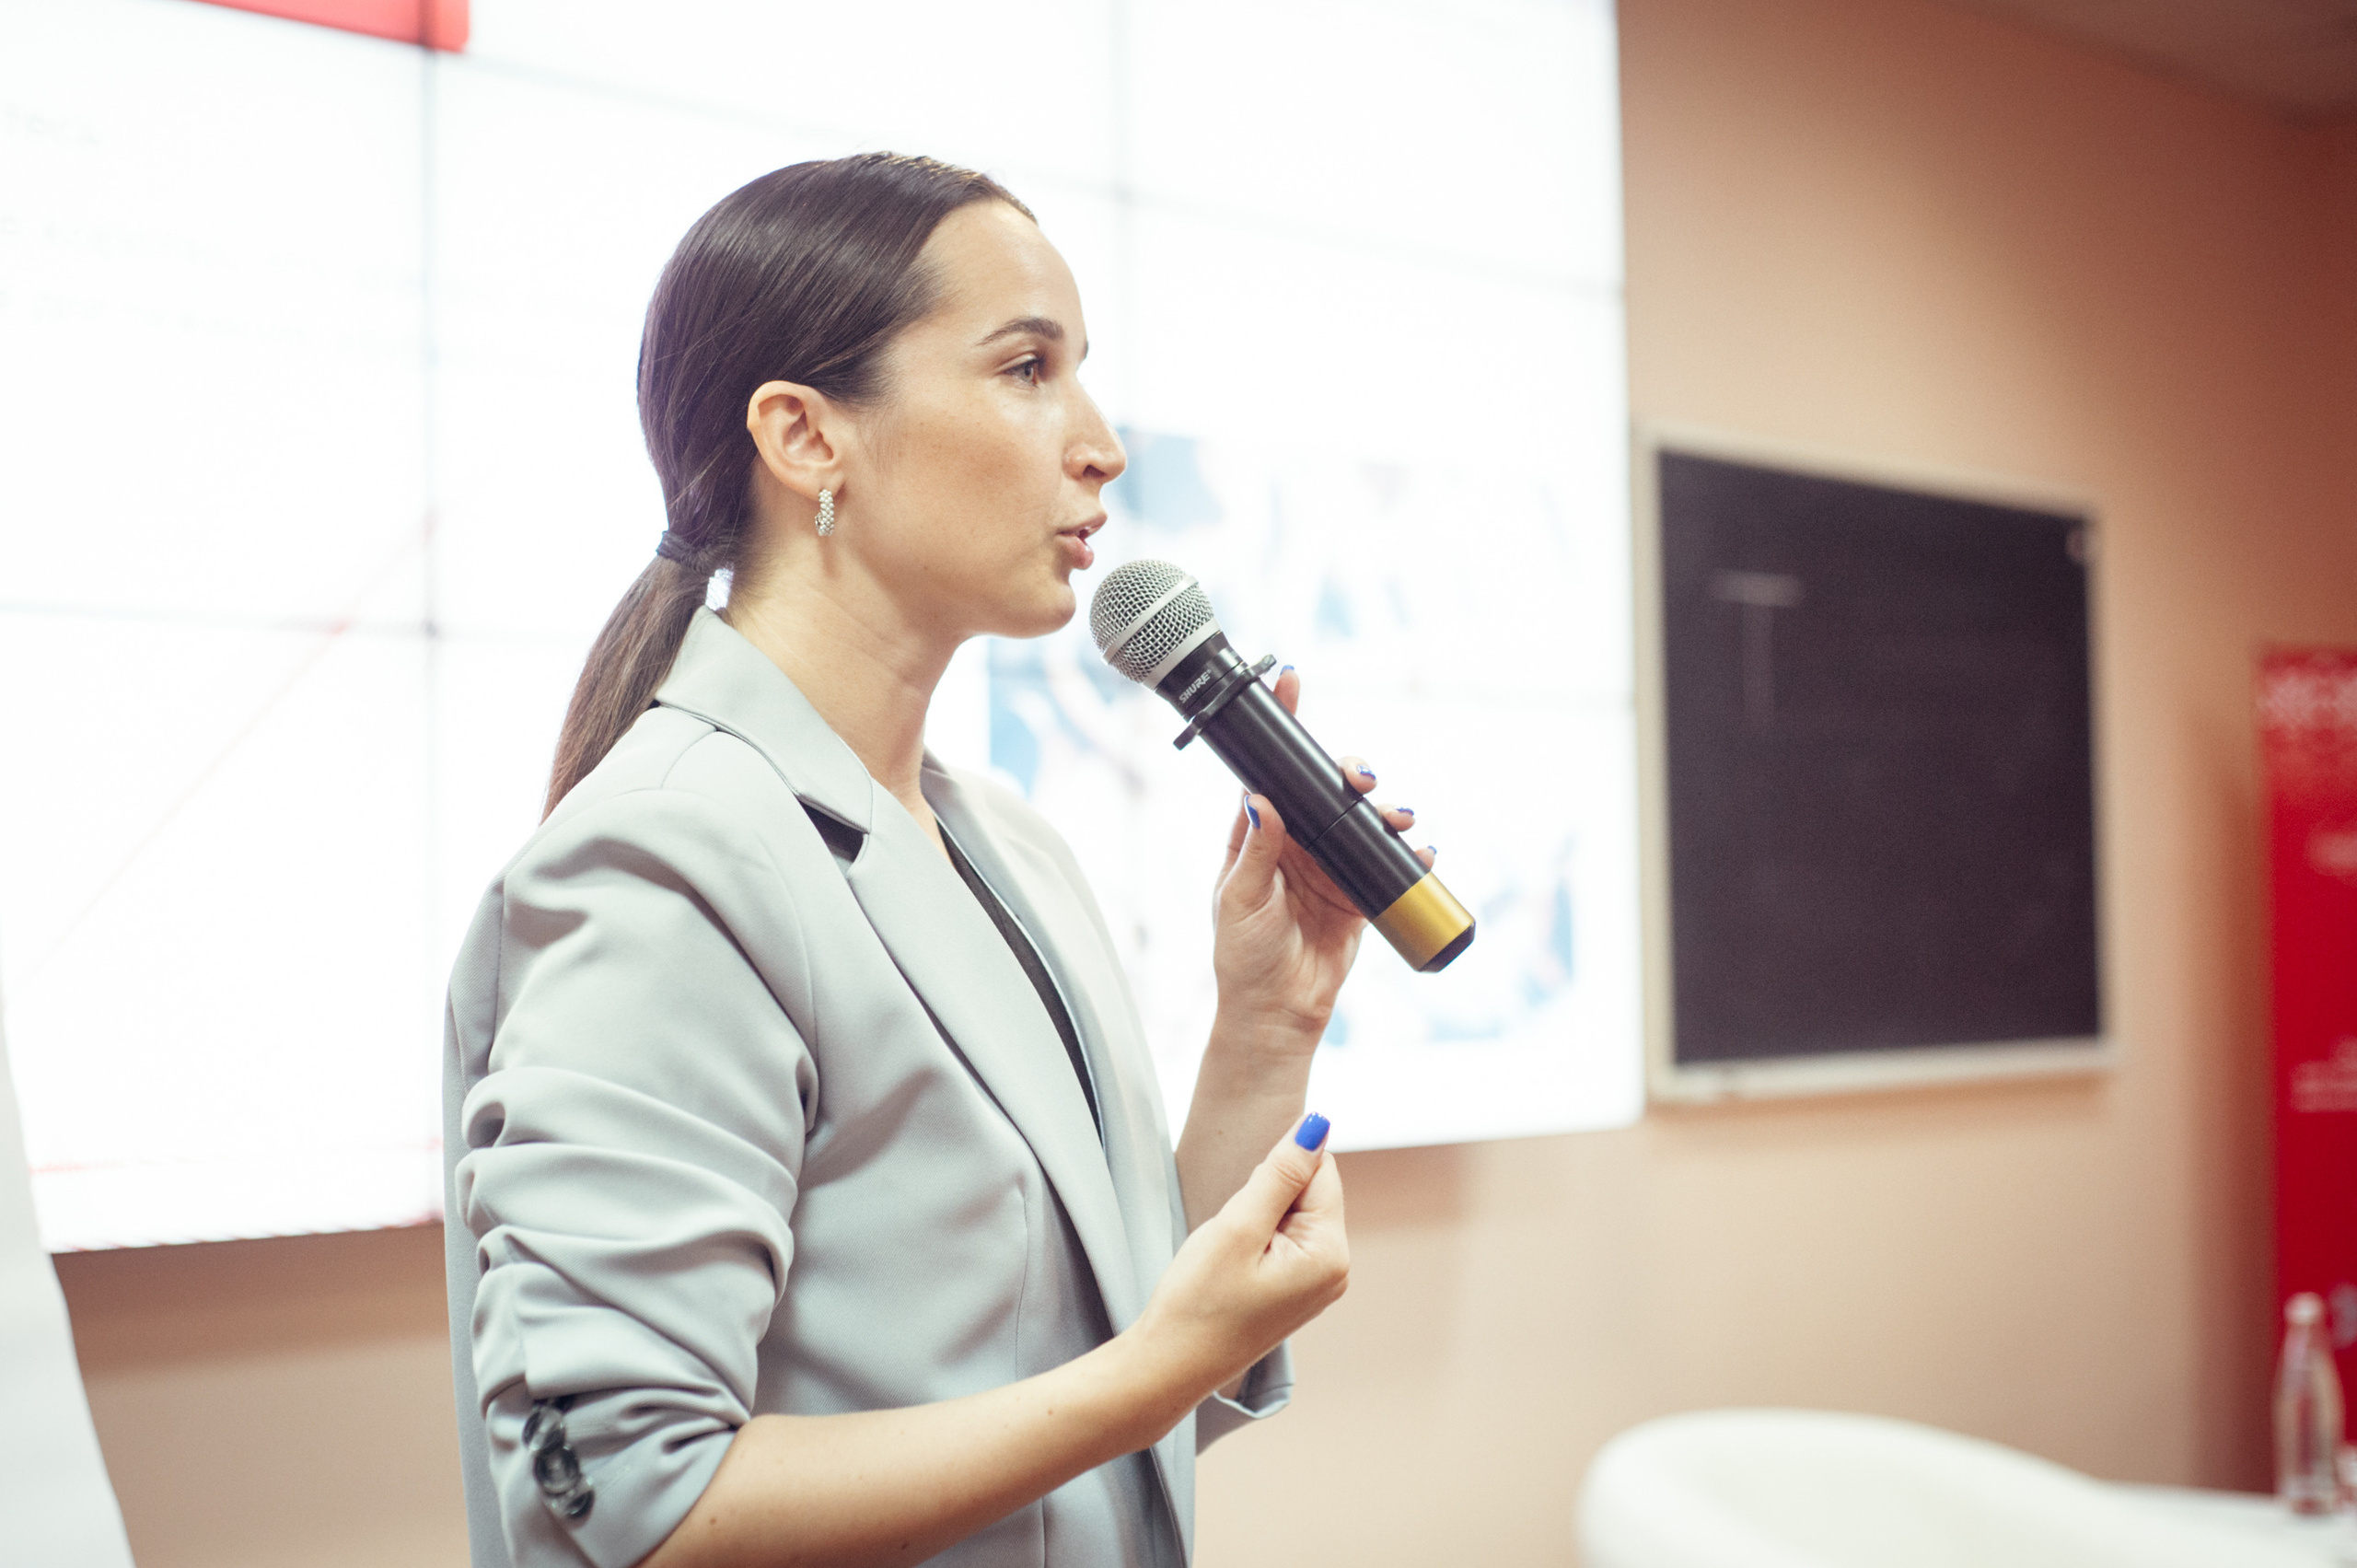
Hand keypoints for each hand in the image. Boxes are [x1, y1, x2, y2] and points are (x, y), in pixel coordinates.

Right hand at [1131, 1115, 1348, 1396]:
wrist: (1169, 1366)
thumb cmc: (1198, 1301)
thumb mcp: (1237, 1227)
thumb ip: (1280, 1172)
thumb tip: (1319, 1125)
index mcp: (1331, 1254)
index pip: (1320, 1170)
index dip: (1274, 1172)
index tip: (1242, 1201)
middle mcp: (1336, 1270)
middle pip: (1310, 1191)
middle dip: (1267, 1195)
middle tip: (1232, 1235)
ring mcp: (1318, 1283)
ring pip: (1292, 1212)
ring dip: (1258, 1216)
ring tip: (1229, 1254)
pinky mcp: (1296, 1290)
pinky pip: (1284, 1238)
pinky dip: (1256, 1237)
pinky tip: (1233, 1265)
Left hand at [1211, 666, 1432, 1043]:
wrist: (1278, 1012)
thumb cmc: (1244, 958)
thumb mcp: (1241, 902)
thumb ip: (1255, 853)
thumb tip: (1260, 801)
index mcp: (1258, 835)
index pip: (1271, 771)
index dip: (1283, 729)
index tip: (1292, 683)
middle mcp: (1297, 842)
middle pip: (1327, 788)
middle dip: (1350, 772)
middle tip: (1361, 778)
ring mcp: (1331, 865)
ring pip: (1364, 820)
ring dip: (1386, 810)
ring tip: (1398, 817)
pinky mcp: (1359, 893)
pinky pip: (1389, 863)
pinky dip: (1410, 854)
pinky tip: (1420, 852)